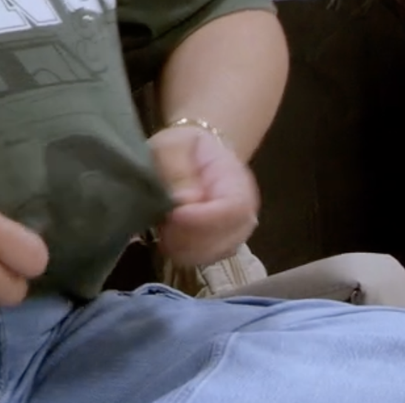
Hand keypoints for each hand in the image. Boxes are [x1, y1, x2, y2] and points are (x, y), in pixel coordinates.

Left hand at [149, 125, 260, 267]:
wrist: (192, 158)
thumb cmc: (184, 148)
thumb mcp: (173, 144)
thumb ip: (177, 168)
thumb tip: (187, 200)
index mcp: (238, 184)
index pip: (236, 210)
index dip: (205, 218)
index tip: (175, 214)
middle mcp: (242, 216)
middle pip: (225, 240)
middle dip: (187, 235)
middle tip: (162, 219)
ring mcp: (230, 236)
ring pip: (209, 255)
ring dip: (180, 245)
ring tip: (162, 224)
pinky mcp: (213, 248)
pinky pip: (197, 260)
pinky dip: (178, 251)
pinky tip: (165, 233)